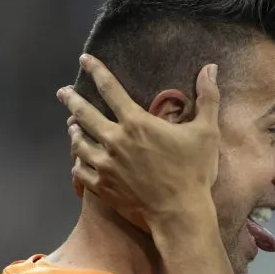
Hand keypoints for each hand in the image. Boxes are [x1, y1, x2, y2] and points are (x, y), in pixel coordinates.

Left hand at [56, 54, 221, 230]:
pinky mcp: (102, 186)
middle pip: (84, 114)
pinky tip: (77, 160)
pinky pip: (81, 171)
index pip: (110, 88)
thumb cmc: (194, 172)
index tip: (84, 60)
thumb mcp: (206, 132)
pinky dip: (77, 163)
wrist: (179, 213)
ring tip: (71, 126)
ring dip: (73, 132)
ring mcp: (105, 165)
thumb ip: (207, 98)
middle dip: (71, 99)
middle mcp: (115, 140)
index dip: (96, 71)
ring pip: (79, 143)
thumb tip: (211, 68)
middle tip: (63, 92)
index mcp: (136, 123)